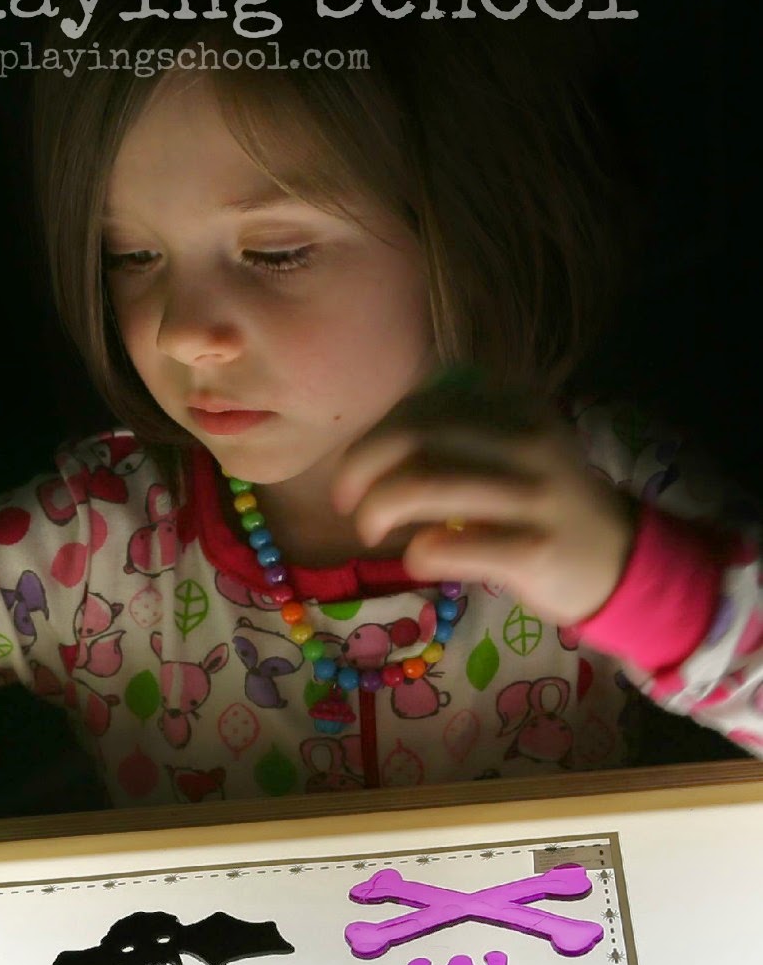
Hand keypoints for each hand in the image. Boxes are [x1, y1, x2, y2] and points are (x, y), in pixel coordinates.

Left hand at [332, 382, 638, 624]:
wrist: (616, 558)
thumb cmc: (540, 505)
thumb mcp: (509, 448)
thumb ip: (452, 436)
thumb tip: (372, 449)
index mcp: (514, 405)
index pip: (421, 407)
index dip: (372, 440)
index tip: (355, 474)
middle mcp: (526, 440)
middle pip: (414, 438)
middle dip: (361, 469)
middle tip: (348, 504)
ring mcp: (534, 495)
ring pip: (426, 485)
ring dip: (378, 509)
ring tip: (370, 531)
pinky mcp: (535, 550)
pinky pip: (455, 546)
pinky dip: (420, 553)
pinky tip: (418, 559)